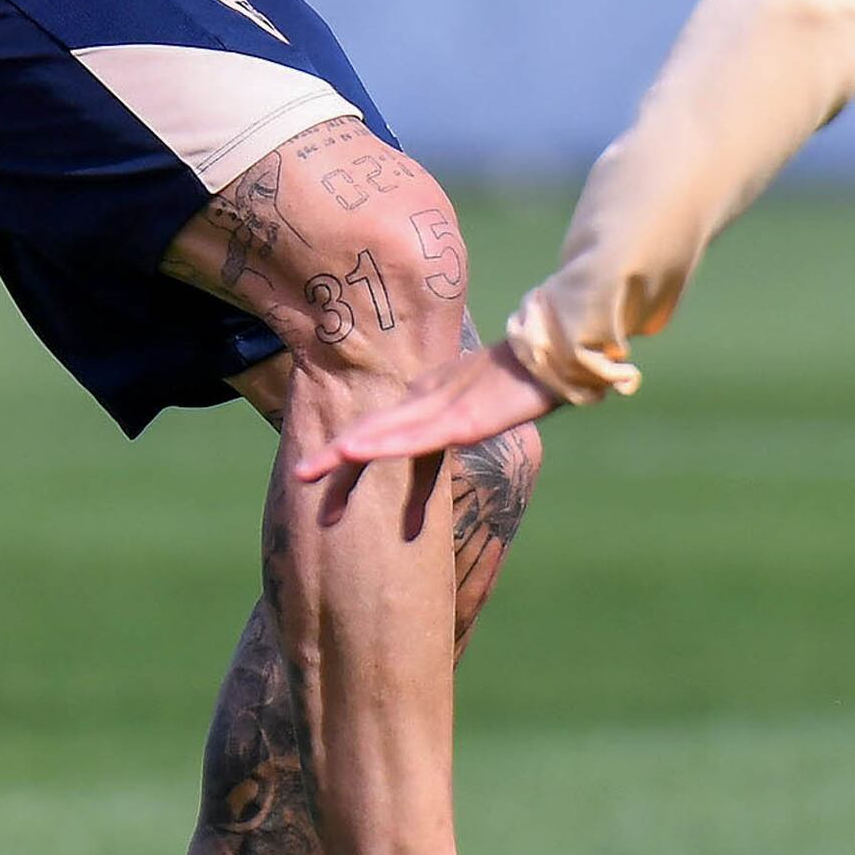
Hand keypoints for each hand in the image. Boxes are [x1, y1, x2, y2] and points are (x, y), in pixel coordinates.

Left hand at [296, 336, 561, 534]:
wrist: (556, 356)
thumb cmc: (525, 379)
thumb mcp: (481, 404)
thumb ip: (458, 419)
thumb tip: (445, 438)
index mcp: (428, 398)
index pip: (384, 432)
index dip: (354, 458)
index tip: (335, 497)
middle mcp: (426, 400)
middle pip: (372, 432)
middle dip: (334, 460)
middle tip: (298, 479)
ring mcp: (442, 409)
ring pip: (382, 432)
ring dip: (343, 452)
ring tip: (307, 470)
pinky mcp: (462, 420)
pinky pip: (416, 438)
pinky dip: (381, 445)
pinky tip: (353, 452)